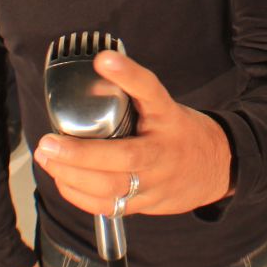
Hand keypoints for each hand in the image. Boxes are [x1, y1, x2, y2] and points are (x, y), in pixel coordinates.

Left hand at [33, 51, 231, 217]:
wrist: (218, 166)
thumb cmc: (180, 132)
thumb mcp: (164, 108)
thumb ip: (132, 100)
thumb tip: (90, 78)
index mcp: (168, 116)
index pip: (150, 90)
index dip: (128, 75)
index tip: (104, 60)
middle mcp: (164, 150)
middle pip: (124, 157)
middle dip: (80, 154)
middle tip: (48, 143)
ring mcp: (156, 181)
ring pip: (112, 187)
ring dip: (73, 176)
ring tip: (48, 160)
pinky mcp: (148, 204)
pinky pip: (110, 206)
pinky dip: (80, 195)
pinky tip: (63, 180)